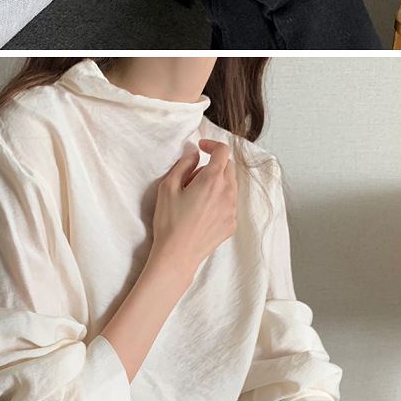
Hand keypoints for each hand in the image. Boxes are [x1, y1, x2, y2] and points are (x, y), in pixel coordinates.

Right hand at [151, 137, 237, 289]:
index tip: (201, 147)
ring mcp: (232, 210)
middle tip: (193, 176)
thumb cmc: (169, 222)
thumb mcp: (168, 187)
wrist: (177, 256)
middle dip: (214, 163)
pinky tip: (202, 211)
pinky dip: (220, 199)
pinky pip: (230, 203)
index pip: (223, 151)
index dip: (212, 144)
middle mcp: (227, 193)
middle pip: (229, 166)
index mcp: (212, 180)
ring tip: (196, 195)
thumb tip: (194, 155)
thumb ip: (183, 165)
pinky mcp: (231, 224)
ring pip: (231, 185)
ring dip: (217, 182)